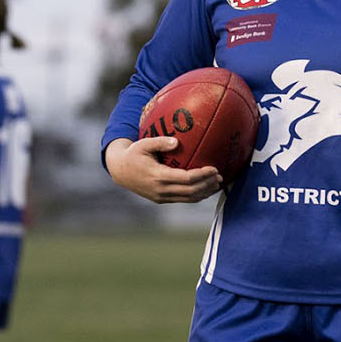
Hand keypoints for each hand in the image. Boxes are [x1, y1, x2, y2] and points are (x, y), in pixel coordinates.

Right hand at [105, 137, 222, 203]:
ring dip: (205, 193)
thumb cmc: (133, 154)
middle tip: (220, 177)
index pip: (186, 179)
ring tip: (216, 184)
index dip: (202, 175)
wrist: (120, 171)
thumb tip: (177, 142)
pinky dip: (196, 195)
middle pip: (191, 192)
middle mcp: (161, 190)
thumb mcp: (143, 144)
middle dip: (208, 185)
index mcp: (158, 176)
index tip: (214, 168)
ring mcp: (161, 197)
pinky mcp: (161, 200)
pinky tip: (204, 188)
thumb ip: (160, 142)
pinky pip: (183, 199)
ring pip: (188, 199)